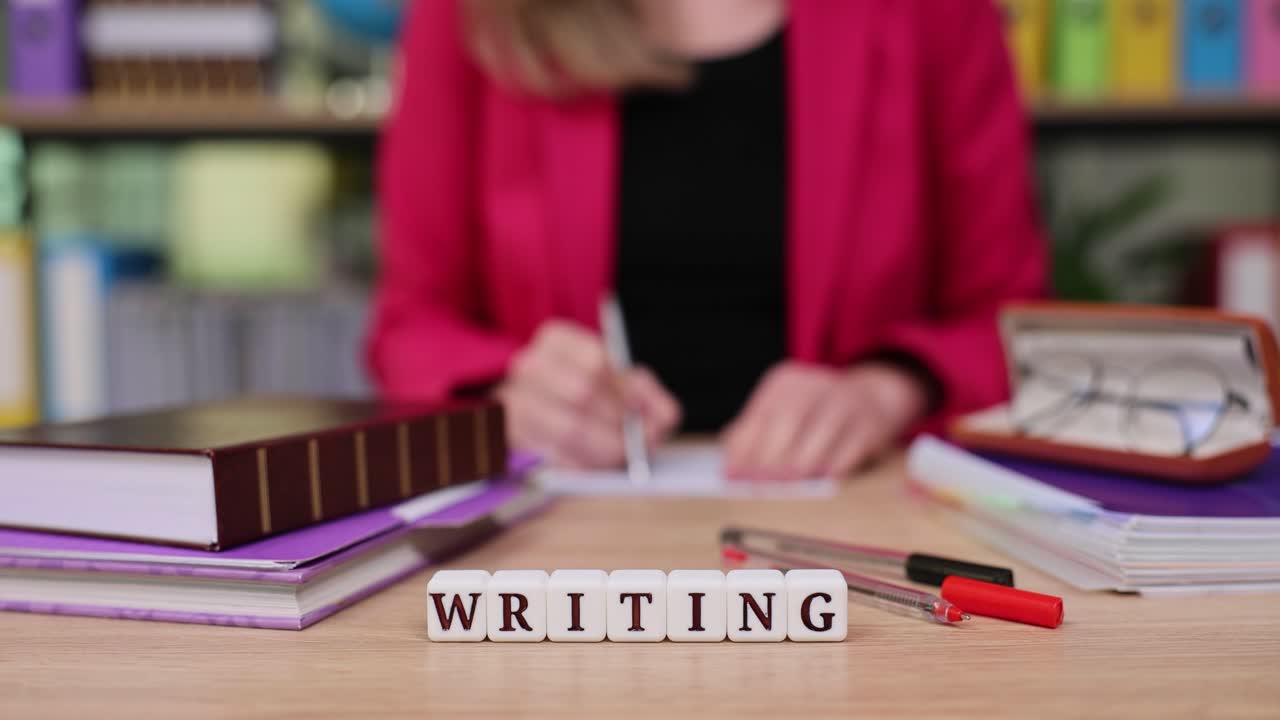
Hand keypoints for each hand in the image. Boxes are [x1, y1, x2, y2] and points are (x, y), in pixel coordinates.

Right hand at [497, 320, 681, 468]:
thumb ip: (647, 394)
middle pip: (581, 394)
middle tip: (638, 442)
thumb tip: (663, 417)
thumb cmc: (587, 394)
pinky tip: (593, 465)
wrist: (535, 409)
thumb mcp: (619, 383)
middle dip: (617, 422)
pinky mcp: (509, 438)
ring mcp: (513, 401)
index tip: (639, 411)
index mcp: (557, 341)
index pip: (596, 361)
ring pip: (567, 429)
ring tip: (620, 455)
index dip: (625, 391)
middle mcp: (529, 366)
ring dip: (604, 448)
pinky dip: (581, 465)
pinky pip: (552, 457)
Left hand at [721, 361, 929, 479]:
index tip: (732, 474)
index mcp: (785, 382)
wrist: (871, 397)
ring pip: (820, 433)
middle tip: (759, 485)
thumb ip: (752, 434)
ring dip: (802, 464)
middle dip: (771, 457)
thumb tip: (728, 465)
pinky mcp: (869, 423)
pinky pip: (850, 447)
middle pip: (789, 420)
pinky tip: (823, 481)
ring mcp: (845, 401)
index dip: (744, 447)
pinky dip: (835, 466)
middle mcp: (815, 385)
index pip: (760, 415)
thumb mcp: (781, 411)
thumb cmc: (814, 413)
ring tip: (787, 487)